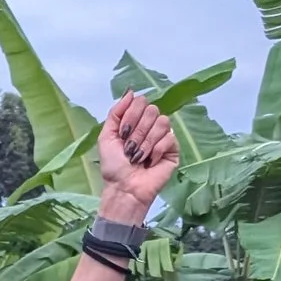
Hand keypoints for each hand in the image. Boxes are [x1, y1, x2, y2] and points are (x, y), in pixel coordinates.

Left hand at [94, 91, 177, 218]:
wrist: (124, 188)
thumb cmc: (114, 167)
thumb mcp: (106, 136)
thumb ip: (115, 112)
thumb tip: (130, 91)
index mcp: (135, 121)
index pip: (140, 101)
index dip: (131, 116)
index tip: (122, 134)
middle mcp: (150, 125)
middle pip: (152, 109)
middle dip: (138, 131)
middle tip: (130, 149)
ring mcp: (163, 136)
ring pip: (162, 122)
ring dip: (146, 142)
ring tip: (138, 158)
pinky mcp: (173, 149)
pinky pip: (170, 137)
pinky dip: (156, 150)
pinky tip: (150, 162)